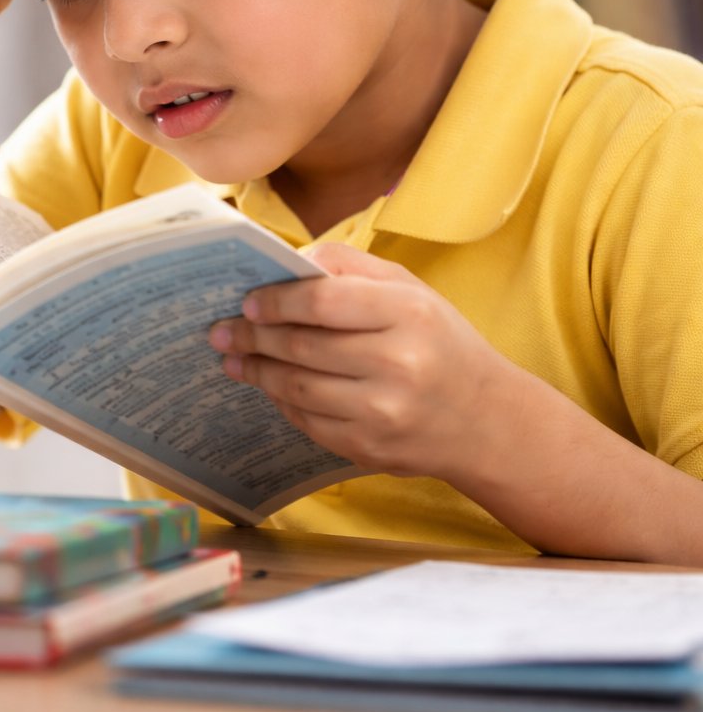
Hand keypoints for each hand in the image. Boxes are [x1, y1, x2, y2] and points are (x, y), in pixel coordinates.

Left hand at [208, 242, 515, 480]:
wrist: (487, 421)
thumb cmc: (441, 344)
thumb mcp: (412, 291)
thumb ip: (353, 268)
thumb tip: (293, 263)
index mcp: (408, 314)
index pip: (322, 302)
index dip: (276, 301)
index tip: (247, 300)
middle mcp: (397, 364)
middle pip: (301, 346)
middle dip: (253, 336)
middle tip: (222, 329)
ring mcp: (382, 412)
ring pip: (296, 387)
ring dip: (257, 370)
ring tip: (235, 357)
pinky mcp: (369, 448)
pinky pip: (307, 421)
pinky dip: (281, 401)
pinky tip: (269, 385)